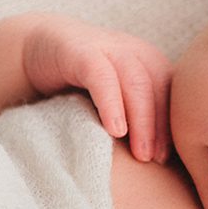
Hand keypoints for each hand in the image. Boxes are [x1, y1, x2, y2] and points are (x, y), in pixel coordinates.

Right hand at [21, 15, 173, 162]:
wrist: (36, 49)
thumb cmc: (78, 85)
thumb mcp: (113, 100)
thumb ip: (134, 118)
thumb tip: (160, 161)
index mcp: (148, 62)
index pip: (170, 94)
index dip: (171, 126)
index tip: (166, 159)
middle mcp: (133, 51)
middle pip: (158, 87)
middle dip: (160, 126)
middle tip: (157, 161)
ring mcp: (107, 47)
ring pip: (136, 81)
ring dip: (141, 120)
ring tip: (140, 154)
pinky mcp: (80, 49)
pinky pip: (101, 76)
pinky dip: (111, 103)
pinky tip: (114, 130)